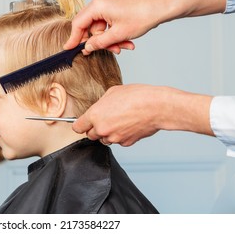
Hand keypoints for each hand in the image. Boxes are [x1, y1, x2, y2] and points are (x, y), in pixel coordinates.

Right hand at [64, 0, 161, 54]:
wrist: (160, 8)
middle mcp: (100, 1)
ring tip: (122, 47)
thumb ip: (98, 43)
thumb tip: (86, 48)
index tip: (69, 49)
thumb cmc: (142, 17)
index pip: (78, 23)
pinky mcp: (113, 6)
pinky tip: (125, 41)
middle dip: (98, 41)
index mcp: (98, 5)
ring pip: (99, 27)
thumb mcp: (117, 35)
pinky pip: (107, 23)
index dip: (74, 38)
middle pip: (88, 26)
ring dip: (109, 40)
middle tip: (107, 50)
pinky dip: (114, 34)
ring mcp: (106, 3)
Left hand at [72, 84, 213, 145]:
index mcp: (95, 115)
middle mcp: (102, 129)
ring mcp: (114, 138)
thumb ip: (101, 104)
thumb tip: (99, 109)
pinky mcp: (126, 143)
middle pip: (90, 135)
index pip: (78, 127)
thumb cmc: (137, 96)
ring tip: (119, 121)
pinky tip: (128, 125)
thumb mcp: (112, 92)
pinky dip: (121, 136)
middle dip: (94, 129)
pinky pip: (118, 141)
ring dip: (107, 133)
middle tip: (104, 119)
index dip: (80, 125)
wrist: (156, 107)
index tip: (82, 123)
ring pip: (104, 140)